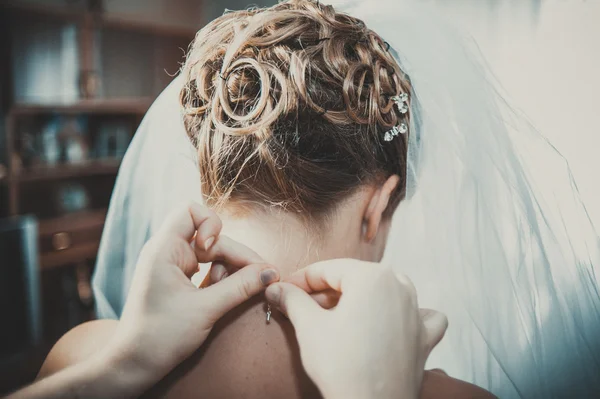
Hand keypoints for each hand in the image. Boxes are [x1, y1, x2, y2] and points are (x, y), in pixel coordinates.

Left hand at [106, 202, 279, 384]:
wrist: (134, 365)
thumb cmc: (161, 337)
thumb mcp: (206, 310)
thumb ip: (240, 287)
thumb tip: (270, 272)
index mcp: (164, 250)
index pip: (190, 210)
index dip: (210, 223)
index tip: (214, 251)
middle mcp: (167, 252)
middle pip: (212, 237)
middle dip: (235, 256)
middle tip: (259, 277)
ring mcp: (173, 267)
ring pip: (212, 254)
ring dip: (229, 270)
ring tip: (237, 292)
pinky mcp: (179, 281)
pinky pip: (206, 269)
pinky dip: (220, 280)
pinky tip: (226, 296)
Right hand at [265, 259, 446, 398]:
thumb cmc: (343, 367)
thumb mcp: (309, 327)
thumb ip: (292, 299)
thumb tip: (277, 288)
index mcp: (372, 276)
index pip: (328, 269)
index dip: (301, 278)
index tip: (284, 289)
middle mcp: (399, 285)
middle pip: (354, 279)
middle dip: (325, 291)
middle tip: (301, 307)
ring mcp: (415, 310)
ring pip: (383, 290)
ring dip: (358, 299)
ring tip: (334, 317)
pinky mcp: (424, 335)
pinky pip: (418, 313)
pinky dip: (402, 314)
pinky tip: (389, 322)